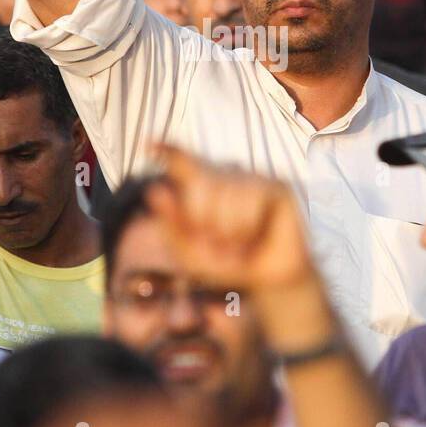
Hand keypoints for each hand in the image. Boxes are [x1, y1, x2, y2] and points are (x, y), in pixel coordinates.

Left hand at [145, 145, 315, 294]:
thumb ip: (169, 224)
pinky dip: (247, 229)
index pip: (183, 161)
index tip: (148, 145)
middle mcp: (227, 175)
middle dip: (203, 222)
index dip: (168, 150)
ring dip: (228, 232)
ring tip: (239, 245)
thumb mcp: (190, 253)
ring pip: (225, 197)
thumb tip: (154, 189)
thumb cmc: (229, 263)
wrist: (269, 281)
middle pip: (199, 185)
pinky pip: (249, 204)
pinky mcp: (277, 186)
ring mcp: (253, 177)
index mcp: (203, 186)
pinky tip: (256, 237)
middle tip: (219, 245)